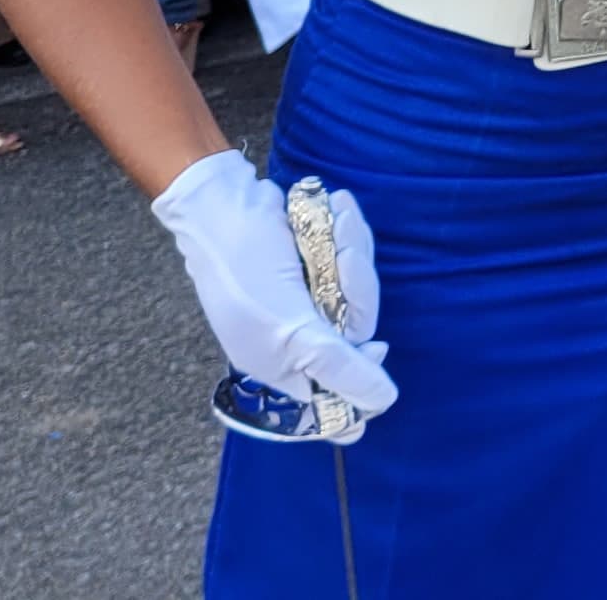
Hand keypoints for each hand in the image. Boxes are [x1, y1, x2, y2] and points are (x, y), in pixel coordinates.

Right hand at [151, 150, 395, 419]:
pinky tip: (338, 206)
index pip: (339, 386)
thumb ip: (338, 366)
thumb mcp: (291, 329)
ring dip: (353, 247)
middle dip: (357, 283)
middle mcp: (297, 335)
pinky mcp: (316, 262)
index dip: (363, 370)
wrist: (223, 205)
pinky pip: (351, 254)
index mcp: (284, 363)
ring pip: (358, 285)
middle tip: (345, 254)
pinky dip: (347, 231)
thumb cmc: (245, 272)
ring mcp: (306, 297)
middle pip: (358, 324)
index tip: (378, 347)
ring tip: (337, 218)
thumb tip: (383, 401)